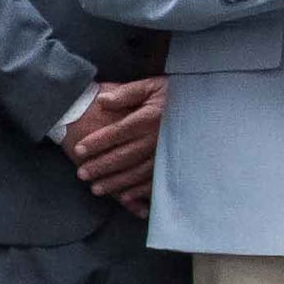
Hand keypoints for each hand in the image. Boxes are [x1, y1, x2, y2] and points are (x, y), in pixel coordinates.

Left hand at [64, 76, 163, 209]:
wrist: (204, 105)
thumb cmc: (171, 94)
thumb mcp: (151, 86)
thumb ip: (126, 93)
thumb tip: (102, 100)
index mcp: (149, 117)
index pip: (118, 131)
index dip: (97, 142)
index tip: (79, 150)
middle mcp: (157, 137)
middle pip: (124, 155)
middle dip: (101, 166)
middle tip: (82, 174)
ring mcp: (167, 153)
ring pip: (137, 171)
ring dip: (116, 182)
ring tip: (96, 189)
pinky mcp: (174, 164)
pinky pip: (155, 180)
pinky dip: (140, 191)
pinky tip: (124, 197)